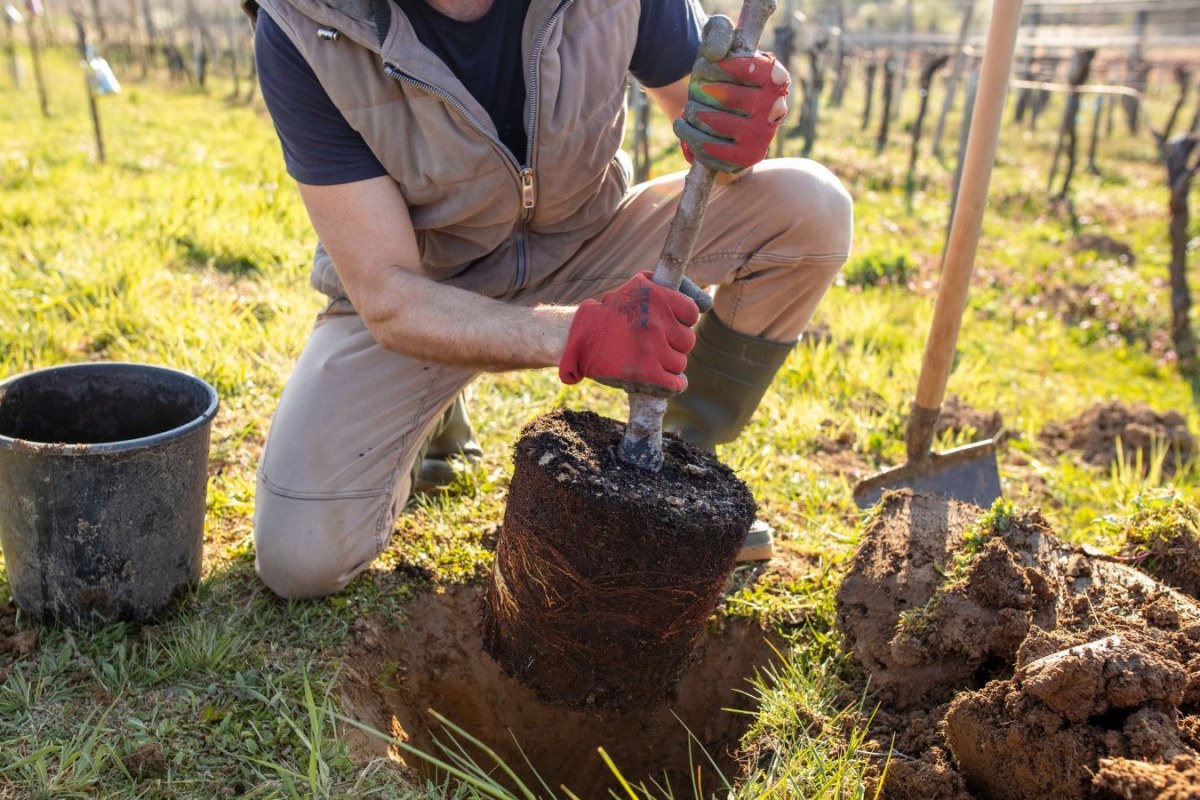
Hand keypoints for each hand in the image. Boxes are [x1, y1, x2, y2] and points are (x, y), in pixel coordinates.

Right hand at [559, 272, 704, 394]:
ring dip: (669, 364)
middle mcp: (656, 321)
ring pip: (680, 363)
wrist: (578, 338)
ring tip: (653, 360)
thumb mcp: (638, 285)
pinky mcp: (646, 372)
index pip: (691, 313)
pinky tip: (668, 381)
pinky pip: (675, 382)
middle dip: (674, 344)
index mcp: (656, 296)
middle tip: (657, 345)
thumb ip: (671, 287)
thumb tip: (706, 303)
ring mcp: (652, 348)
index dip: (682, 321)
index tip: (669, 325)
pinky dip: (674, 384)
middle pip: (687, 341)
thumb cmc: (612, 312)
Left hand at [674, 39, 789, 172]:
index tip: (702, 66)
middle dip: (700, 90)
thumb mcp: (722, 46)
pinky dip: (688, 133)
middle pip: (725, 96)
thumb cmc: (722, 77)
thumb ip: (719, 33)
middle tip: (696, 89)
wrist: (725, 122)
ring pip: (711, 121)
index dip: (716, 67)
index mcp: (775, 77)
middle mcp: (774, 108)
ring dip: (691, 111)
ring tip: (690, 108)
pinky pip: (706, 147)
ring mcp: (761, 136)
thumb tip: (715, 54)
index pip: (747, 68)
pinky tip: (684, 125)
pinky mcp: (744, 159)